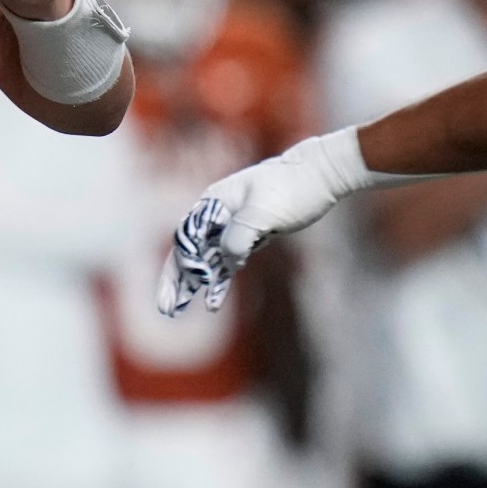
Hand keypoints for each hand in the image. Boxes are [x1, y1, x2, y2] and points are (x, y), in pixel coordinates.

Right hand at [157, 133, 360, 315]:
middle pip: (189, 251)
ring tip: (176, 310)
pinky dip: (220, 282)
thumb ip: (238, 237)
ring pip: (206, 260)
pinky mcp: (250, 237)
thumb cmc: (291, 187)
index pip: (187, 238)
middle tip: (165, 308)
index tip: (178, 291)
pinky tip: (213, 302)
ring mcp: (233, 227)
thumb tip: (227, 261)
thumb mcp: (263, 212)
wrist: (321, 176)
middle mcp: (218, 215)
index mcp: (214, 203)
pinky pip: (227, 263)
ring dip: (192, 285)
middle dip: (176, 280)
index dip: (178, 266)